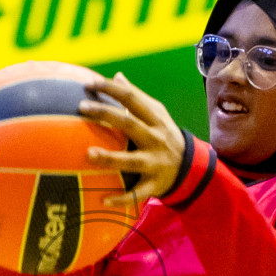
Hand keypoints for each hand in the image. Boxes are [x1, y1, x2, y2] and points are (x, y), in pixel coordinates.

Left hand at [80, 72, 185, 206]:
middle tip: (81, 107)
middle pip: (129, 123)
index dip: (111, 89)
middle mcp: (156, 139)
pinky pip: (136, 193)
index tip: (88, 83)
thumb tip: (117, 76)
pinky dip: (121, 198)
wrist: (193, 169)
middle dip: (106, 114)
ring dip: (110, 158)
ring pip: (131, 160)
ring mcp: (156, 162)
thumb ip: (137, 98)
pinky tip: (102, 200)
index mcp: (155, 119)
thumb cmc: (165, 137)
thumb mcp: (158, 115)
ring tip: (88, 154)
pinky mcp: (155, 184)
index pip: (132, 98)